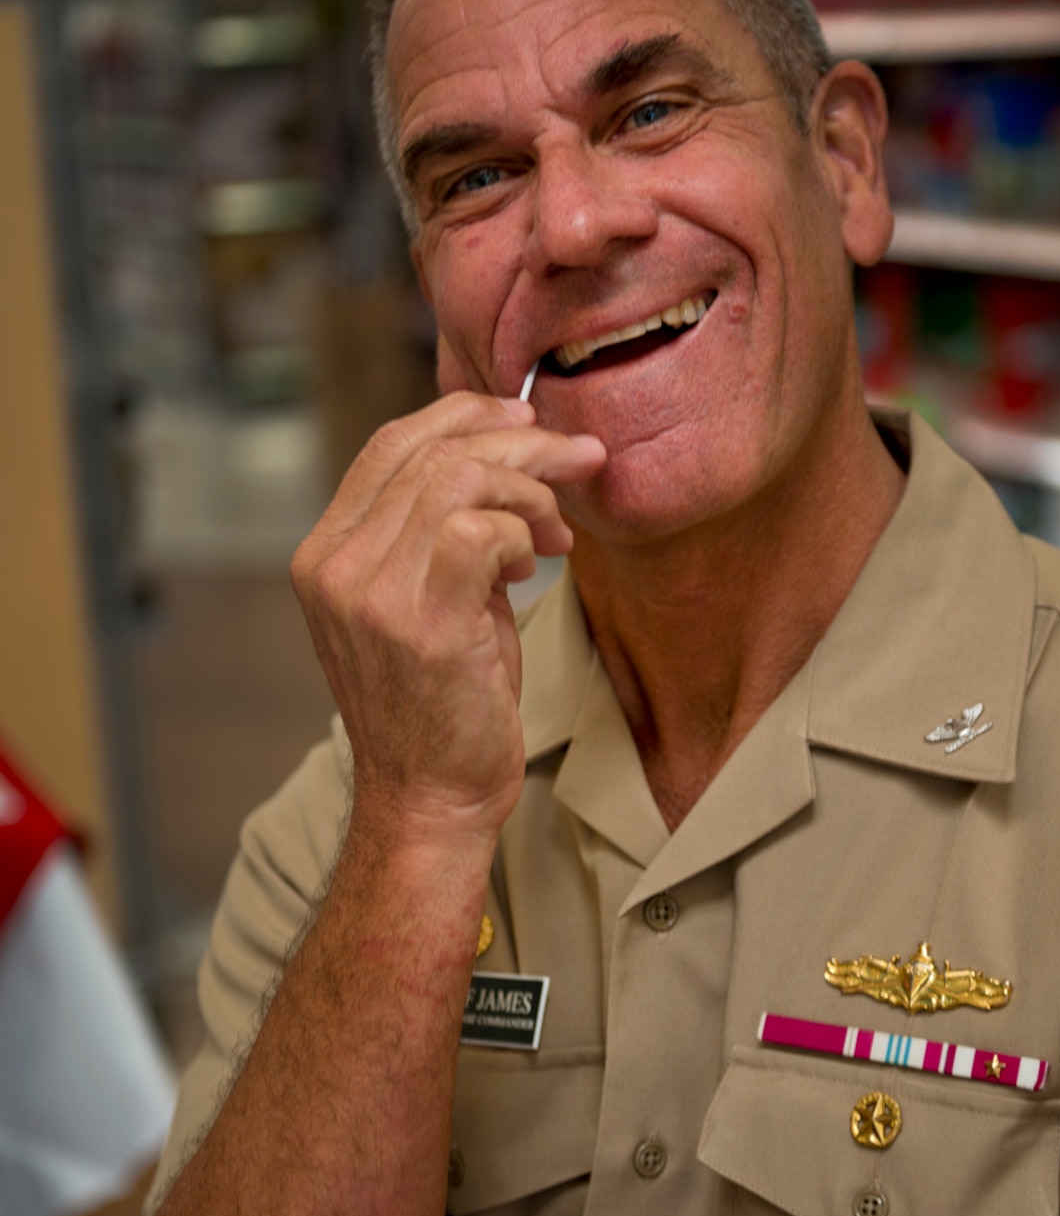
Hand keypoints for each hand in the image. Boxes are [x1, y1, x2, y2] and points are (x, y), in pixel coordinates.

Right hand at [291, 390, 603, 847]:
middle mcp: (334, 566)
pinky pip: (481, 529)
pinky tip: (536, 565)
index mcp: (325, 554)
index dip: (464, 415)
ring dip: (529, 490)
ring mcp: (369, 593)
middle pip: (430, 450)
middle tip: (577, 458)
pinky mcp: (419, 622)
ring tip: (558, 533)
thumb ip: (442, 533)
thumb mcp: (428, 602)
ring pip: (458, 479)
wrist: (430, 800)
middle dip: (520, 442)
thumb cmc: (443, 706)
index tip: (525, 421)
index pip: (390, 444)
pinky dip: (523, 534)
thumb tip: (508, 464)